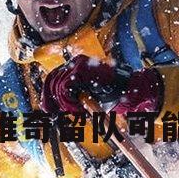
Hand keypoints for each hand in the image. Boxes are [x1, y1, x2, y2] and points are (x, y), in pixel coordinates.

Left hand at [41, 55, 162, 114]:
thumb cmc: (112, 95)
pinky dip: (69, 101)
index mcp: (75, 67)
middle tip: (57, 115)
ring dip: (66, 104)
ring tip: (78, 110)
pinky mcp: (80, 69)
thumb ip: (71, 97)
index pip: (53, 79)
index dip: (47, 96)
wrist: (130, 91)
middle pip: (51, 81)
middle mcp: (75, 62)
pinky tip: (80, 106)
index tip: (48, 111)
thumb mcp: (87, 97)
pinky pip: (64, 88)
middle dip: (52, 101)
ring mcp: (77, 63)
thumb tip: (49, 107)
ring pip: (58, 87)